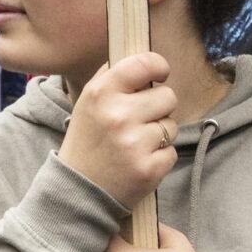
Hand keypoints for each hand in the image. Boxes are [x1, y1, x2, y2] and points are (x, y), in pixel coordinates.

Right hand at [58, 52, 180, 210]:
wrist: (78, 190)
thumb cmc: (87, 141)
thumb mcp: (87, 103)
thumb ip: (111, 78)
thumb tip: (142, 61)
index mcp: (101, 93)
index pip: (144, 64)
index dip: (159, 66)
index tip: (160, 73)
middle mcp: (118, 115)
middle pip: (167, 96)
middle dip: (160, 107)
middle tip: (142, 119)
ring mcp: (134, 143)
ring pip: (171, 126)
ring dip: (160, 134)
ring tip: (137, 143)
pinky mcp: (148, 169)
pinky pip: (172, 151)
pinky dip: (161, 157)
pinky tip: (140, 161)